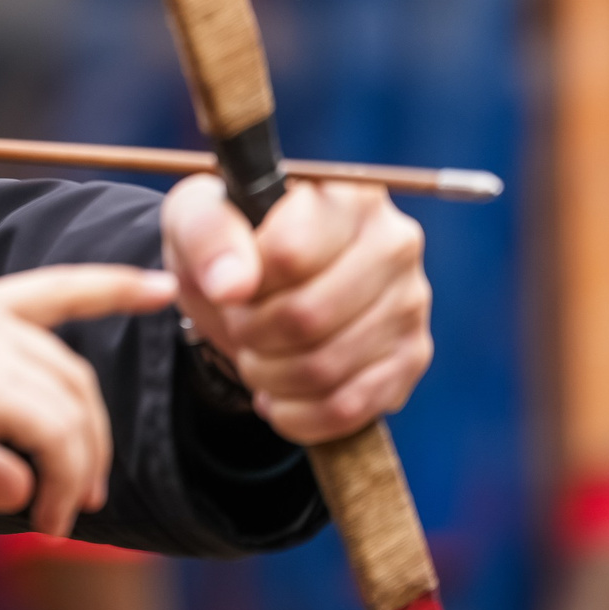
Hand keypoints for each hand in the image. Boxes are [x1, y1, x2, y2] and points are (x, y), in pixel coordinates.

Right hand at [0, 265, 173, 534]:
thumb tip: (24, 491)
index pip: (56, 289)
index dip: (112, 288)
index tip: (162, 288)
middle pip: (74, 375)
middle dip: (92, 438)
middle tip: (87, 495)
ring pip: (73, 413)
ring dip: (77, 472)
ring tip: (60, 519)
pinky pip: (60, 441)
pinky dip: (64, 484)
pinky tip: (46, 520)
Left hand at [163, 174, 432, 443]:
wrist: (251, 287)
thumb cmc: (227, 243)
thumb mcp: (197, 220)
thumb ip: (208, 236)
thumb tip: (232, 285)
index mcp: (345, 194)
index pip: (288, 254)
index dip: (242, 285)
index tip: (229, 287)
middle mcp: (394, 243)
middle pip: (308, 317)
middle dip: (251, 334)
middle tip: (238, 327)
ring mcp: (410, 303)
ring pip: (326, 368)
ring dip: (268, 376)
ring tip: (254, 357)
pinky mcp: (411, 357)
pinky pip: (349, 408)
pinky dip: (297, 415)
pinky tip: (276, 395)